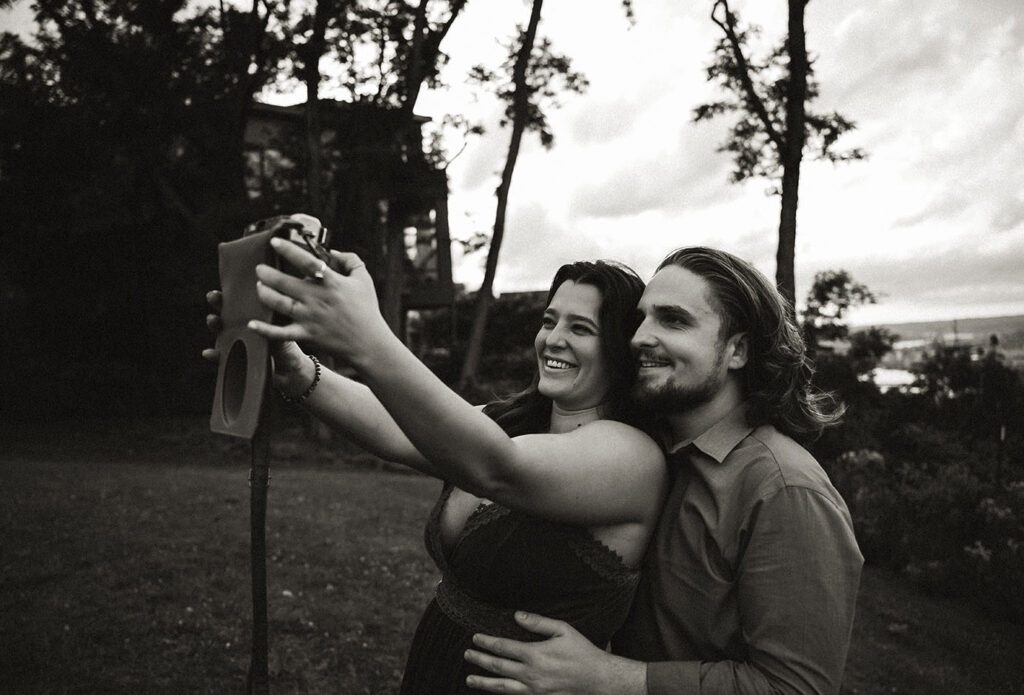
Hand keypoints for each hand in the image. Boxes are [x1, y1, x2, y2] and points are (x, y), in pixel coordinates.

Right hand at [201, 289, 308, 391]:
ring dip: (214, 325)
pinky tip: (208, 352)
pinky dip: (214, 355)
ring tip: (212, 320)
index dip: (229, 293)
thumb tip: (273, 290)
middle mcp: (241, 327)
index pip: (239, 301)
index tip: (224, 286)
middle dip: (217, 303)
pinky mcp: (235, 360)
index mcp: (252, 316)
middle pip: (226, 311)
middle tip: (213, 296)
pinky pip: (222, 357)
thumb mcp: (283, 326)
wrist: (289, 370)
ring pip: (221, 332)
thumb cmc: (286, 343)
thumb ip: (275, 312)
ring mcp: (236, 343)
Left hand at [247, 239, 390, 363]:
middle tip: (259, 269)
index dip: (289, 250)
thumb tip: (331, 251)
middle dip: (267, 274)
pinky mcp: (306, 335)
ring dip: (265, 293)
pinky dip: (265, 330)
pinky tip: (251, 323)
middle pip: (285, 283)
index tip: (275, 243)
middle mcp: (317, 299)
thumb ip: (350, 260)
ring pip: (279, 303)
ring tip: (259, 286)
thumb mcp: (363, 279)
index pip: (306, 262)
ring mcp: (310, 318)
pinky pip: (281, 333)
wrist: (368, 343)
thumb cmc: (367, 310)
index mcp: (331, 283)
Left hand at [463, 612, 644, 694]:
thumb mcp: (563, 630)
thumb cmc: (582, 652)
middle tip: (467, 654)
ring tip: (469, 679)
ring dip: (484, 682)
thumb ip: (538, 622)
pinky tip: (495, 690)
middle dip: (480, 660)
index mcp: (535, 654)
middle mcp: (531, 674)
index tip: (475, 638)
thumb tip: (518, 615)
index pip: (503, 647)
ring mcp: (534, 690)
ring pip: (502, 687)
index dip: (487, 642)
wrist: (597, 679)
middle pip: (498, 667)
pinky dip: (502, 693)